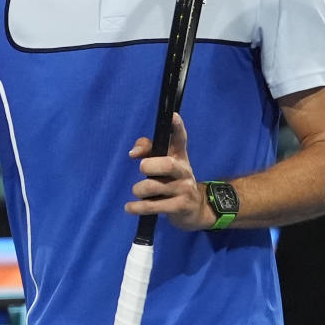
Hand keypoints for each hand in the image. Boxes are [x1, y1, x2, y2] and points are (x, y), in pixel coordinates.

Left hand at [124, 113, 214, 230]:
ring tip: (137, 192)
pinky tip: (129, 208)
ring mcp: (184, 189)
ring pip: (155, 187)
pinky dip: (138, 207)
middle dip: (150, 166)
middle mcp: (184, 170)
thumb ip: (147, 150)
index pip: (180, 139)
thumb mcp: (164, 164)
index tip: (172, 115)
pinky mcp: (180, 207)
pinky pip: (154, 206)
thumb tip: (133, 152)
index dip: (177, 127)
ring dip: (140, 189)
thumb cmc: (172, 181)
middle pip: (167, 164)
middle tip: (142, 168)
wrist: (195, 209)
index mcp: (179, 156)